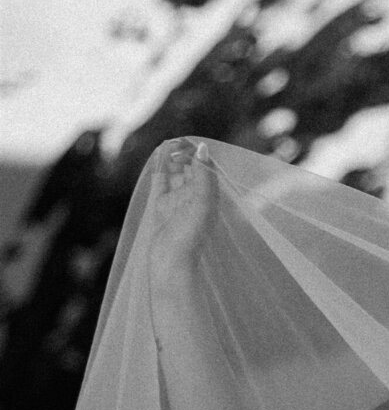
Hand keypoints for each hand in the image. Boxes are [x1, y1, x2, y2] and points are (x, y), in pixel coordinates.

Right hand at [151, 139, 216, 269]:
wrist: (170, 263)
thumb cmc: (189, 236)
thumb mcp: (201, 204)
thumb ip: (204, 176)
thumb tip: (202, 148)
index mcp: (209, 198)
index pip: (206, 167)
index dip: (197, 153)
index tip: (185, 146)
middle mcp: (194, 199)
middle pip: (191, 168)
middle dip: (184, 153)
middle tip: (174, 146)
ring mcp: (177, 202)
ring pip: (175, 172)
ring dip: (172, 158)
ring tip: (166, 146)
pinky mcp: (161, 207)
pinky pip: (161, 182)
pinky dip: (160, 168)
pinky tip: (158, 156)